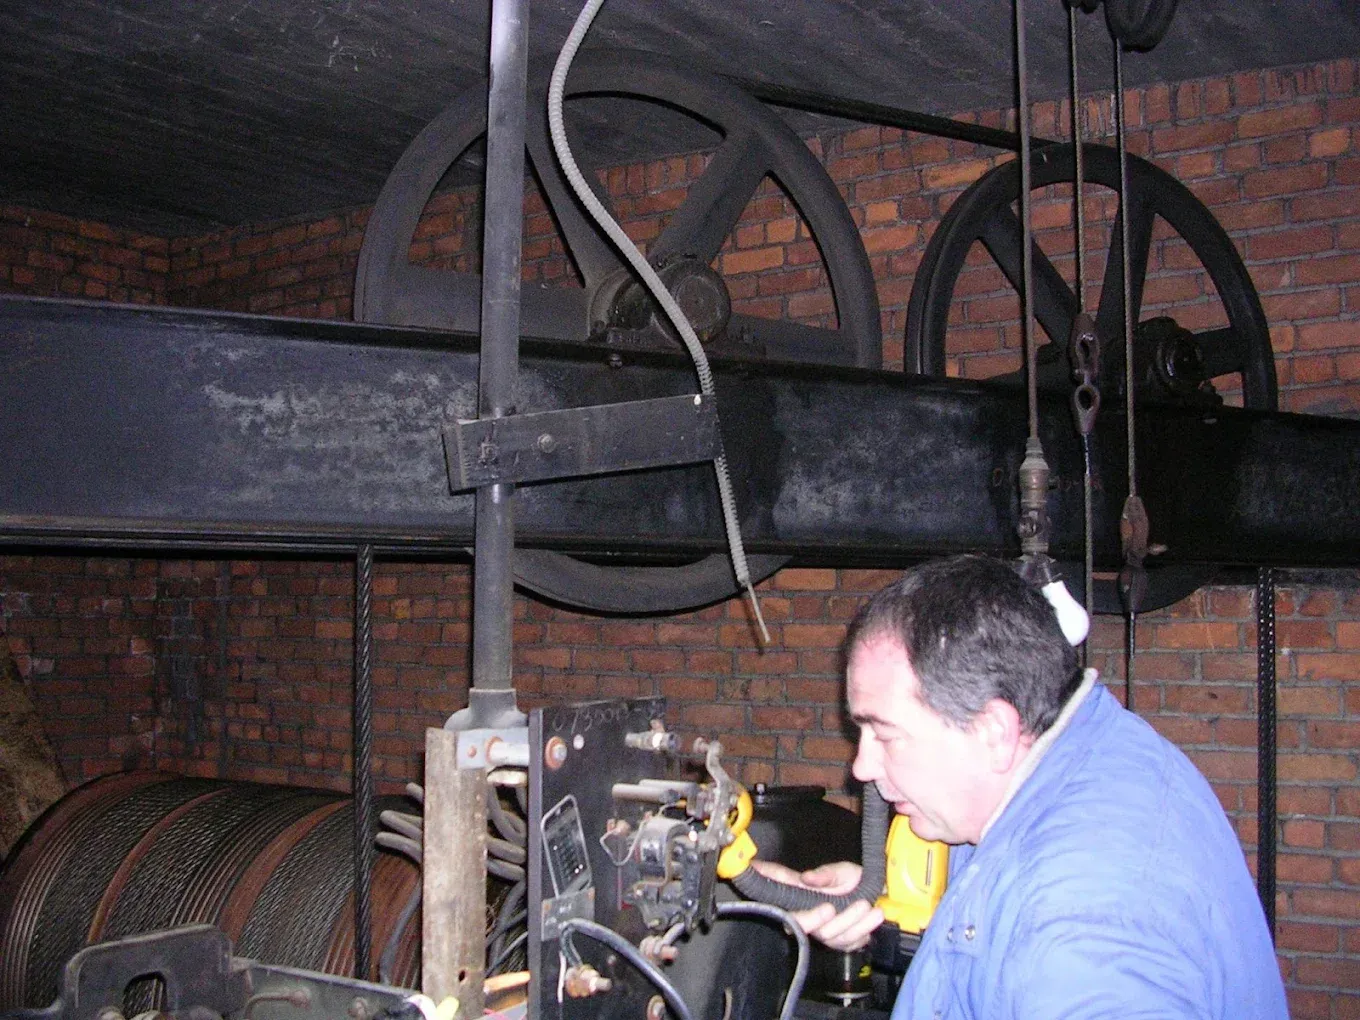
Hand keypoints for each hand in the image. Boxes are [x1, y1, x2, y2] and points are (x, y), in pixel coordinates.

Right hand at [749, 859, 883, 951]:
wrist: (870, 888)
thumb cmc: (847, 878)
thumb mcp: (838, 871)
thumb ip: (822, 875)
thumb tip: (806, 877)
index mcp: (803, 904)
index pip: (796, 919)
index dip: (810, 918)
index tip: (829, 908)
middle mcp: (814, 923)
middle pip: (820, 933)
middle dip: (842, 921)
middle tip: (862, 904)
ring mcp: (829, 935)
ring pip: (839, 938)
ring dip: (860, 923)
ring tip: (875, 909)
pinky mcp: (845, 943)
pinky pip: (854, 942)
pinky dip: (867, 928)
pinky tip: (875, 916)